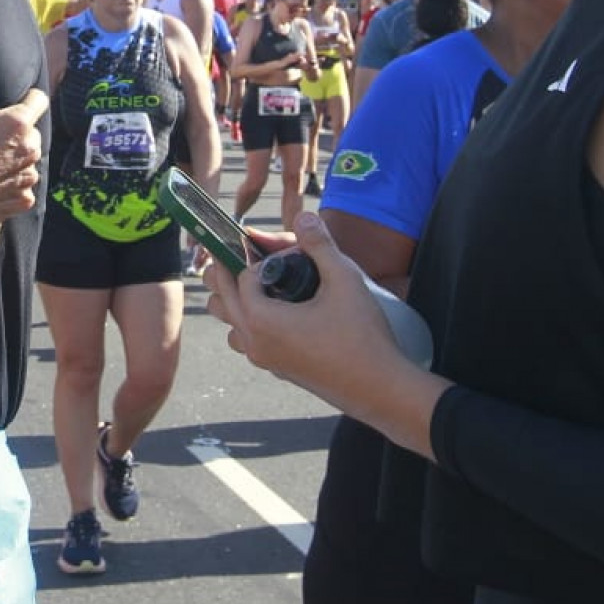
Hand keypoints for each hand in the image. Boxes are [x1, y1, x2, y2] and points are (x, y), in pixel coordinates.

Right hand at [0, 42, 45, 233]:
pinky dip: (12, 185)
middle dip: (16, 134)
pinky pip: (24, 187)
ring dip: (15, 160)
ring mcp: (29, 176)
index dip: (27, 100)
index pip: (39, 100)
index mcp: (17, 123)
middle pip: (32, 133)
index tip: (13, 106)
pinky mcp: (24, 199)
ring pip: (29, 160)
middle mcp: (30, 149)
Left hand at [205, 212, 428, 441]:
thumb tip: (304, 215)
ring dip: (236, 303)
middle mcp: (254, 342)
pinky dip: (251, 323)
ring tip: (261, 284)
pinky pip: (248, 342)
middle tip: (243, 253)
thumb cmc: (363, 336)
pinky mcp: (278, 370)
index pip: (238, 277)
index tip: (270, 246)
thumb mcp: (344, 279)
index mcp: (261, 320)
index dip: (254, 258)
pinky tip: (280, 312)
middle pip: (221, 301)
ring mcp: (264, 360)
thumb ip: (320, 244)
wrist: (381, 389)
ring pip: (232, 326)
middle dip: (228, 273)